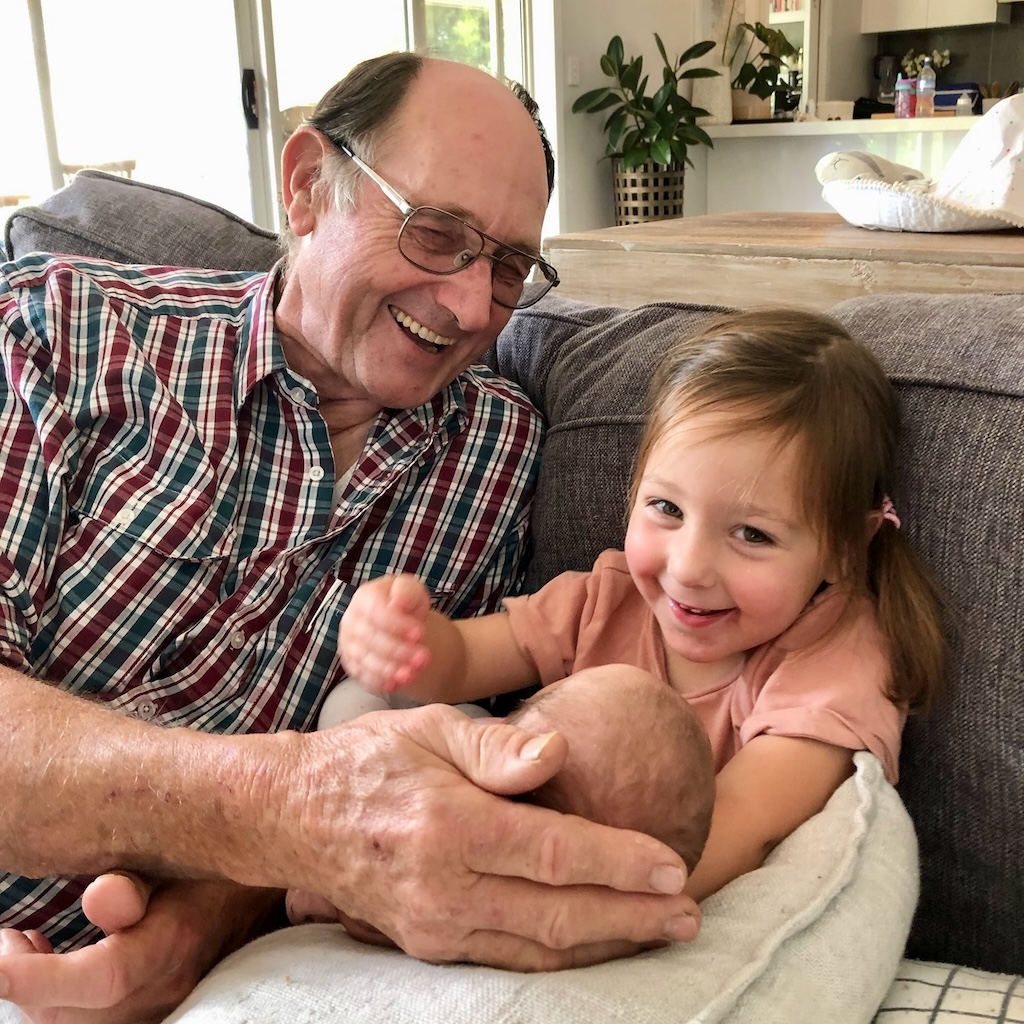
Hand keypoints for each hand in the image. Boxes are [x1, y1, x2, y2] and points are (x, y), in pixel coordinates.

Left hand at [0, 874, 278, 1022]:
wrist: (255, 892)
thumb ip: (136, 881)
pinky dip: (63, 1006)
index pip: (103, 978)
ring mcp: (163, 1006)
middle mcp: (170, 985)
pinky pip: (96, 1023)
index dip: (39, 979)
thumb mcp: (177, 855)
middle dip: (25, 982)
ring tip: (27, 948)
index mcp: (174, 939)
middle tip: (12, 939)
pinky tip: (56, 969)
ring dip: (39, 997)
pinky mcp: (155, 1013)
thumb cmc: (207, 863)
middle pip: (74, 1016)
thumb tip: (99, 897)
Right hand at [286, 705, 700, 970]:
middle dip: (632, 917)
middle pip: (558, 915)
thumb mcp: (429, 727)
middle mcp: (444, 888)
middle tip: (689, 914)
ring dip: (605, 943)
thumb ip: (497, 748)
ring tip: (659, 930)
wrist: (292, 817)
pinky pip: (508, 957)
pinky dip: (560, 953)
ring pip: (538, 949)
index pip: (555, 854)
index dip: (620, 863)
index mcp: (449, 825)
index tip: (673, 866)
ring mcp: (433, 927)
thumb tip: (560, 753)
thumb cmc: (368, 759)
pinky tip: (595, 939)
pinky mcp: (426, 945)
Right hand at [339, 573, 433, 691]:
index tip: (420, 634)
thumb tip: (397, 603)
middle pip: (371, 639)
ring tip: (413, 673)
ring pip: (366, 660)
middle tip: (423, 658)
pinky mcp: (353, 665)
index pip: (376, 612)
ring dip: (391, 669)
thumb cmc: (406, 604)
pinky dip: (380, 682)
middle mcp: (351, 621)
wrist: (401, 623)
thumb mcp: (412, 590)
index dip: (398, 625)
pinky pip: (363, 676)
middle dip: (399, 650)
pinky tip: (397, 684)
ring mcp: (349, 645)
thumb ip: (406, 591)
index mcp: (364, 598)